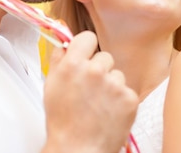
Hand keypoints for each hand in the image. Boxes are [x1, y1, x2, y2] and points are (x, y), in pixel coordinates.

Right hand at [41, 31, 138, 152]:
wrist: (78, 148)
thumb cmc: (62, 121)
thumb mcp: (51, 85)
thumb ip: (58, 60)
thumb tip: (64, 45)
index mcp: (73, 64)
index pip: (88, 37)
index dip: (86, 47)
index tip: (86, 56)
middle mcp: (95, 70)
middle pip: (104, 57)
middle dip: (99, 70)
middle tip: (90, 89)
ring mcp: (114, 84)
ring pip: (117, 75)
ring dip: (110, 86)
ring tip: (99, 105)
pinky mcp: (129, 98)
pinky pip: (127, 91)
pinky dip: (120, 101)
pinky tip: (109, 112)